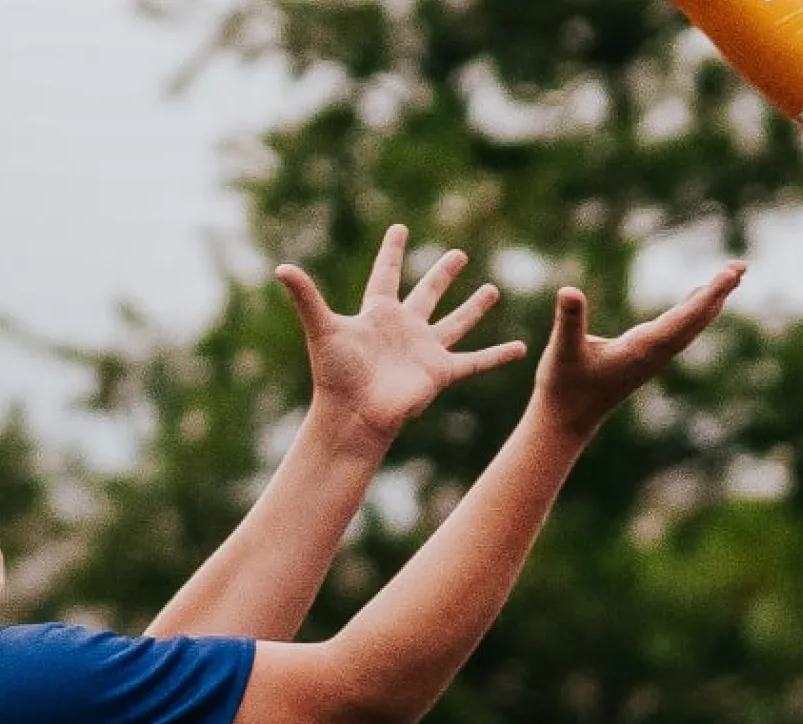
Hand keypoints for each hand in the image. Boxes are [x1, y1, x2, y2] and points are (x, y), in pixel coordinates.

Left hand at [279, 225, 525, 444]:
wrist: (354, 415)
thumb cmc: (336, 374)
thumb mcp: (323, 328)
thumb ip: (306, 297)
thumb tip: (281, 267)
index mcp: (378, 314)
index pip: (387, 275)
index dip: (392, 252)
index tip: (400, 229)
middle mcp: (405, 328)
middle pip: (428, 294)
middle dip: (442, 274)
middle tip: (458, 254)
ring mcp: (425, 350)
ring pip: (456, 323)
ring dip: (474, 307)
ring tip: (493, 288)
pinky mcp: (441, 372)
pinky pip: (476, 361)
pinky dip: (498, 355)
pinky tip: (521, 348)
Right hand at [530, 264, 744, 439]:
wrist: (568, 418)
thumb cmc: (564, 384)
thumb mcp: (562, 349)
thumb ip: (568, 321)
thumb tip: (568, 291)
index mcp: (642, 349)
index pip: (684, 318)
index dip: (709, 295)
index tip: (730, 275)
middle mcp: (656, 353)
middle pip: (696, 319)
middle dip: (719, 292)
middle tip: (741, 266)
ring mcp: (654, 356)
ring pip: (692, 324)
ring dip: (711, 299)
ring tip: (732, 276)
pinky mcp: (648, 357)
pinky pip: (680, 328)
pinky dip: (694, 309)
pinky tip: (700, 296)